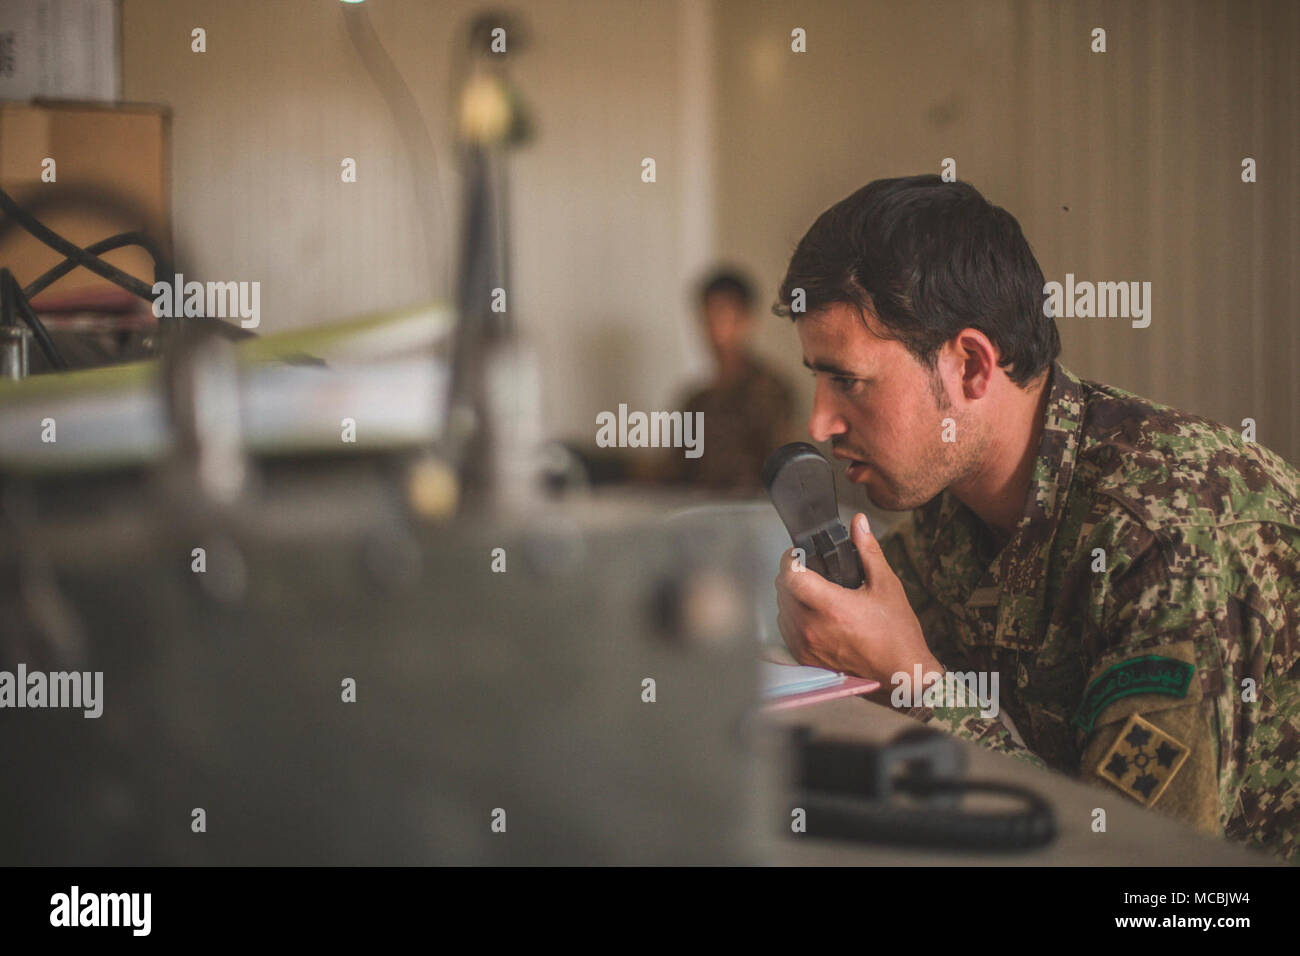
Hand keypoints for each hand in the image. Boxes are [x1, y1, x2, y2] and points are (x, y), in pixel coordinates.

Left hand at [774, 513, 939, 681]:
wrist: (900, 670)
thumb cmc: (896, 631)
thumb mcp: (886, 584)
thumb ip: (867, 551)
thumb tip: (858, 523)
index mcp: (832, 607)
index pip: (791, 576)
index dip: (790, 559)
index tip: (798, 554)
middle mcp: (813, 627)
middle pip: (782, 590)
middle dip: (791, 574)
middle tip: (809, 569)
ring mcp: (807, 644)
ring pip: (782, 609)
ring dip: (790, 595)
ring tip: (811, 590)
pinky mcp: (805, 657)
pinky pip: (786, 629)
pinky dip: (793, 617)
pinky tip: (811, 612)